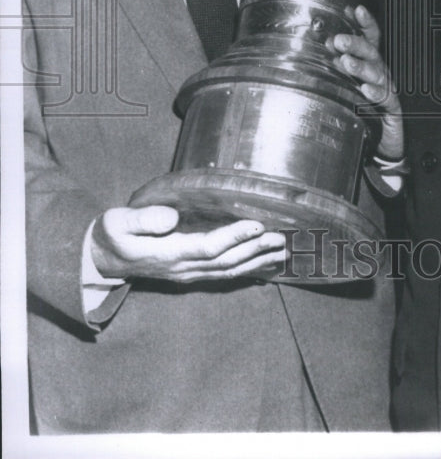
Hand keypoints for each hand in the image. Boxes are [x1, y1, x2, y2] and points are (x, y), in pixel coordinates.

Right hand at [90, 205, 286, 283]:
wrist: (104, 260)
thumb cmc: (112, 236)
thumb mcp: (116, 223)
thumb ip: (141, 221)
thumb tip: (170, 218)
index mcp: (167, 254)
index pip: (207, 247)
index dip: (233, 237)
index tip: (256, 225)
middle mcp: (183, 268)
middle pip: (226, 261)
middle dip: (255, 249)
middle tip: (281, 238)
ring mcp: (189, 274)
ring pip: (229, 271)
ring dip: (257, 261)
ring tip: (282, 250)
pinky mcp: (193, 273)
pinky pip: (225, 275)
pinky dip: (248, 269)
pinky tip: (266, 264)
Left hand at [332, 5, 402, 159]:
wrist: (380, 142)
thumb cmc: (361, 109)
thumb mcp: (345, 86)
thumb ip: (336, 67)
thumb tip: (317, 46)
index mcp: (369, 63)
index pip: (370, 38)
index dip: (364, 22)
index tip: (353, 9)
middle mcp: (380, 72)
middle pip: (371, 52)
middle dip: (355, 43)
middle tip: (337, 41)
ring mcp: (387, 89)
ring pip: (377, 73)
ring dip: (361, 66)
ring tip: (345, 62)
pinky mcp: (392, 109)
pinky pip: (385, 98)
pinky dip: (375, 93)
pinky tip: (365, 90)